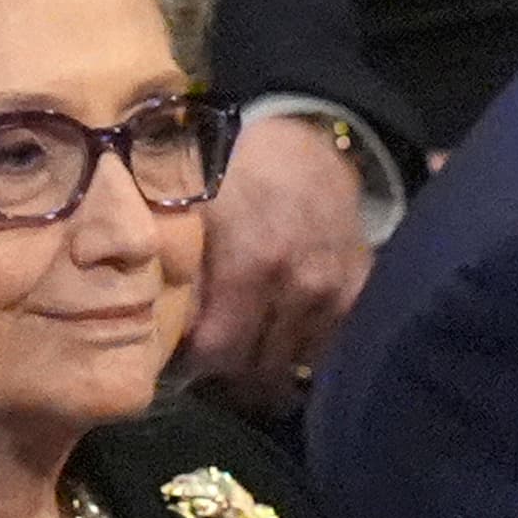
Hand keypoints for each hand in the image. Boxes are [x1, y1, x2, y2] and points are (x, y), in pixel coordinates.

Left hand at [182, 114, 372, 414]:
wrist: (302, 145)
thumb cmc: (230, 173)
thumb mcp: (188, 213)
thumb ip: (175, 277)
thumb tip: (156, 337)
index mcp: (252, 264)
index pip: (219, 352)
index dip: (194, 363)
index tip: (179, 361)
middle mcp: (301, 285)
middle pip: (258, 366)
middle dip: (228, 372)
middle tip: (207, 365)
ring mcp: (336, 290)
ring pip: (295, 363)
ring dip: (267, 366)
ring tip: (243, 356)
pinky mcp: (361, 288)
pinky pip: (330, 345)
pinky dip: (303, 350)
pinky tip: (280, 340)